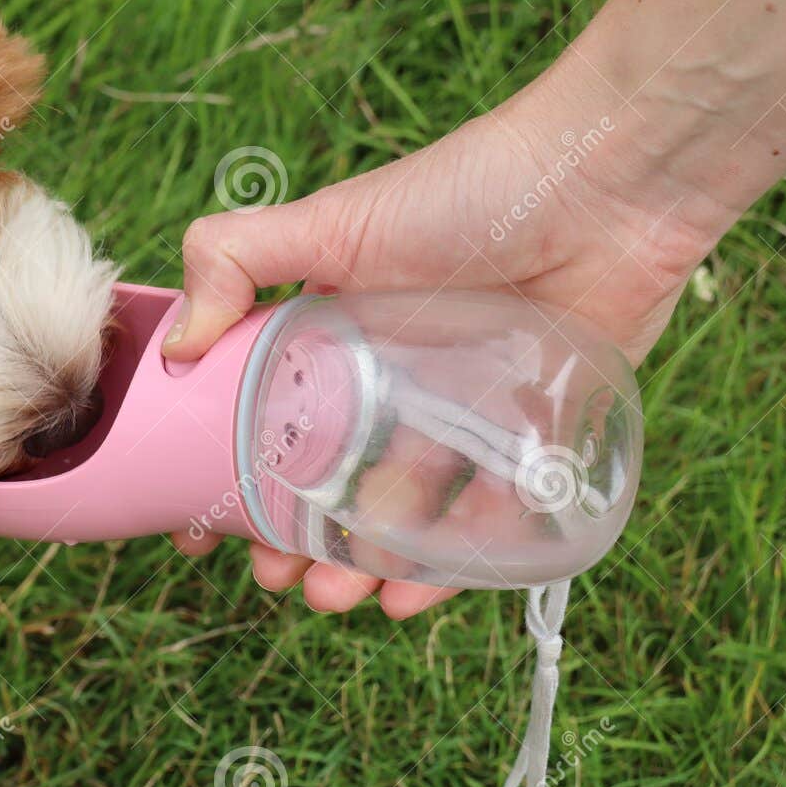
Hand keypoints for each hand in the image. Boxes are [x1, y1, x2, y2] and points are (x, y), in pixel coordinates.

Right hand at [162, 70, 717, 616]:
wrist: (611, 187)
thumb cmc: (468, 192)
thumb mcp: (331, 219)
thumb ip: (234, 258)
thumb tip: (173, 347)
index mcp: (337, 328)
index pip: (269, 412)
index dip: (230, 468)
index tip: (200, 524)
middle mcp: (395, 376)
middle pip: (330, 475)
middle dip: (292, 534)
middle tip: (272, 574)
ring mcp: (463, 413)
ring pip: (400, 509)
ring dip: (358, 565)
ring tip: (330, 599)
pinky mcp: (534, 442)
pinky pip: (485, 522)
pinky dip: (446, 569)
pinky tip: (407, 598)